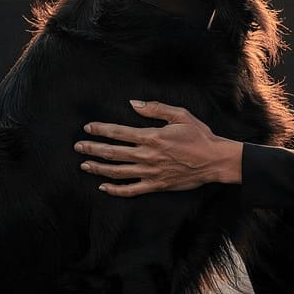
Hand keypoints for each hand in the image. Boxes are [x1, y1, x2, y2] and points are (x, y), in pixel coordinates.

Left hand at [75, 100, 241, 196]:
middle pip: (113, 153)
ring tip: (85, 165)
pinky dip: (115, 189)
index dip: (101, 130)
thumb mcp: (180, 115)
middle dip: (93, 149)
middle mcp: (147, 155)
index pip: (119, 133)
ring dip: (99, 168)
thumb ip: (155, 109)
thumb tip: (134, 104)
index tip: (88, 128)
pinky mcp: (156, 185)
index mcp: (152, 137)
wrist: (214, 161)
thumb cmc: (199, 136)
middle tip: (78, 147)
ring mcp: (150, 172)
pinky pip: (131, 189)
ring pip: (118, 172)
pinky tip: (103, 186)